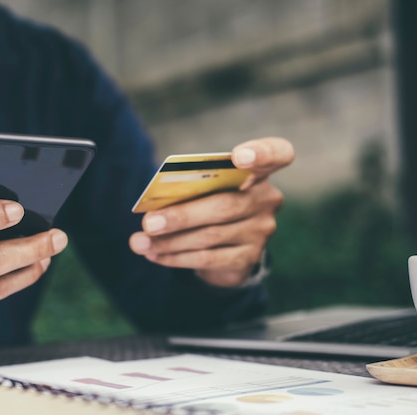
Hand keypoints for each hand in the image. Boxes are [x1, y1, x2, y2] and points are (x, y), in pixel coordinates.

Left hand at [129, 137, 293, 286]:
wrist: (225, 247)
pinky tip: (154, 255)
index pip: (276, 154)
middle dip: (181, 216)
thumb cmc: (208, 202)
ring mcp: (261, 232)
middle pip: (224, 206)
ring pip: (210, 237)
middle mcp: (266, 200)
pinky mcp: (248, 259)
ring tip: (140, 242)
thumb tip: (154, 210)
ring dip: (169, 241)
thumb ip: (188, 190)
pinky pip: (208, 259)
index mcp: (258, 171)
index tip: (239, 156)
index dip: (261, 153)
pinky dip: (175, 257)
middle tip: (148, 223)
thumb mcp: (203, 189)